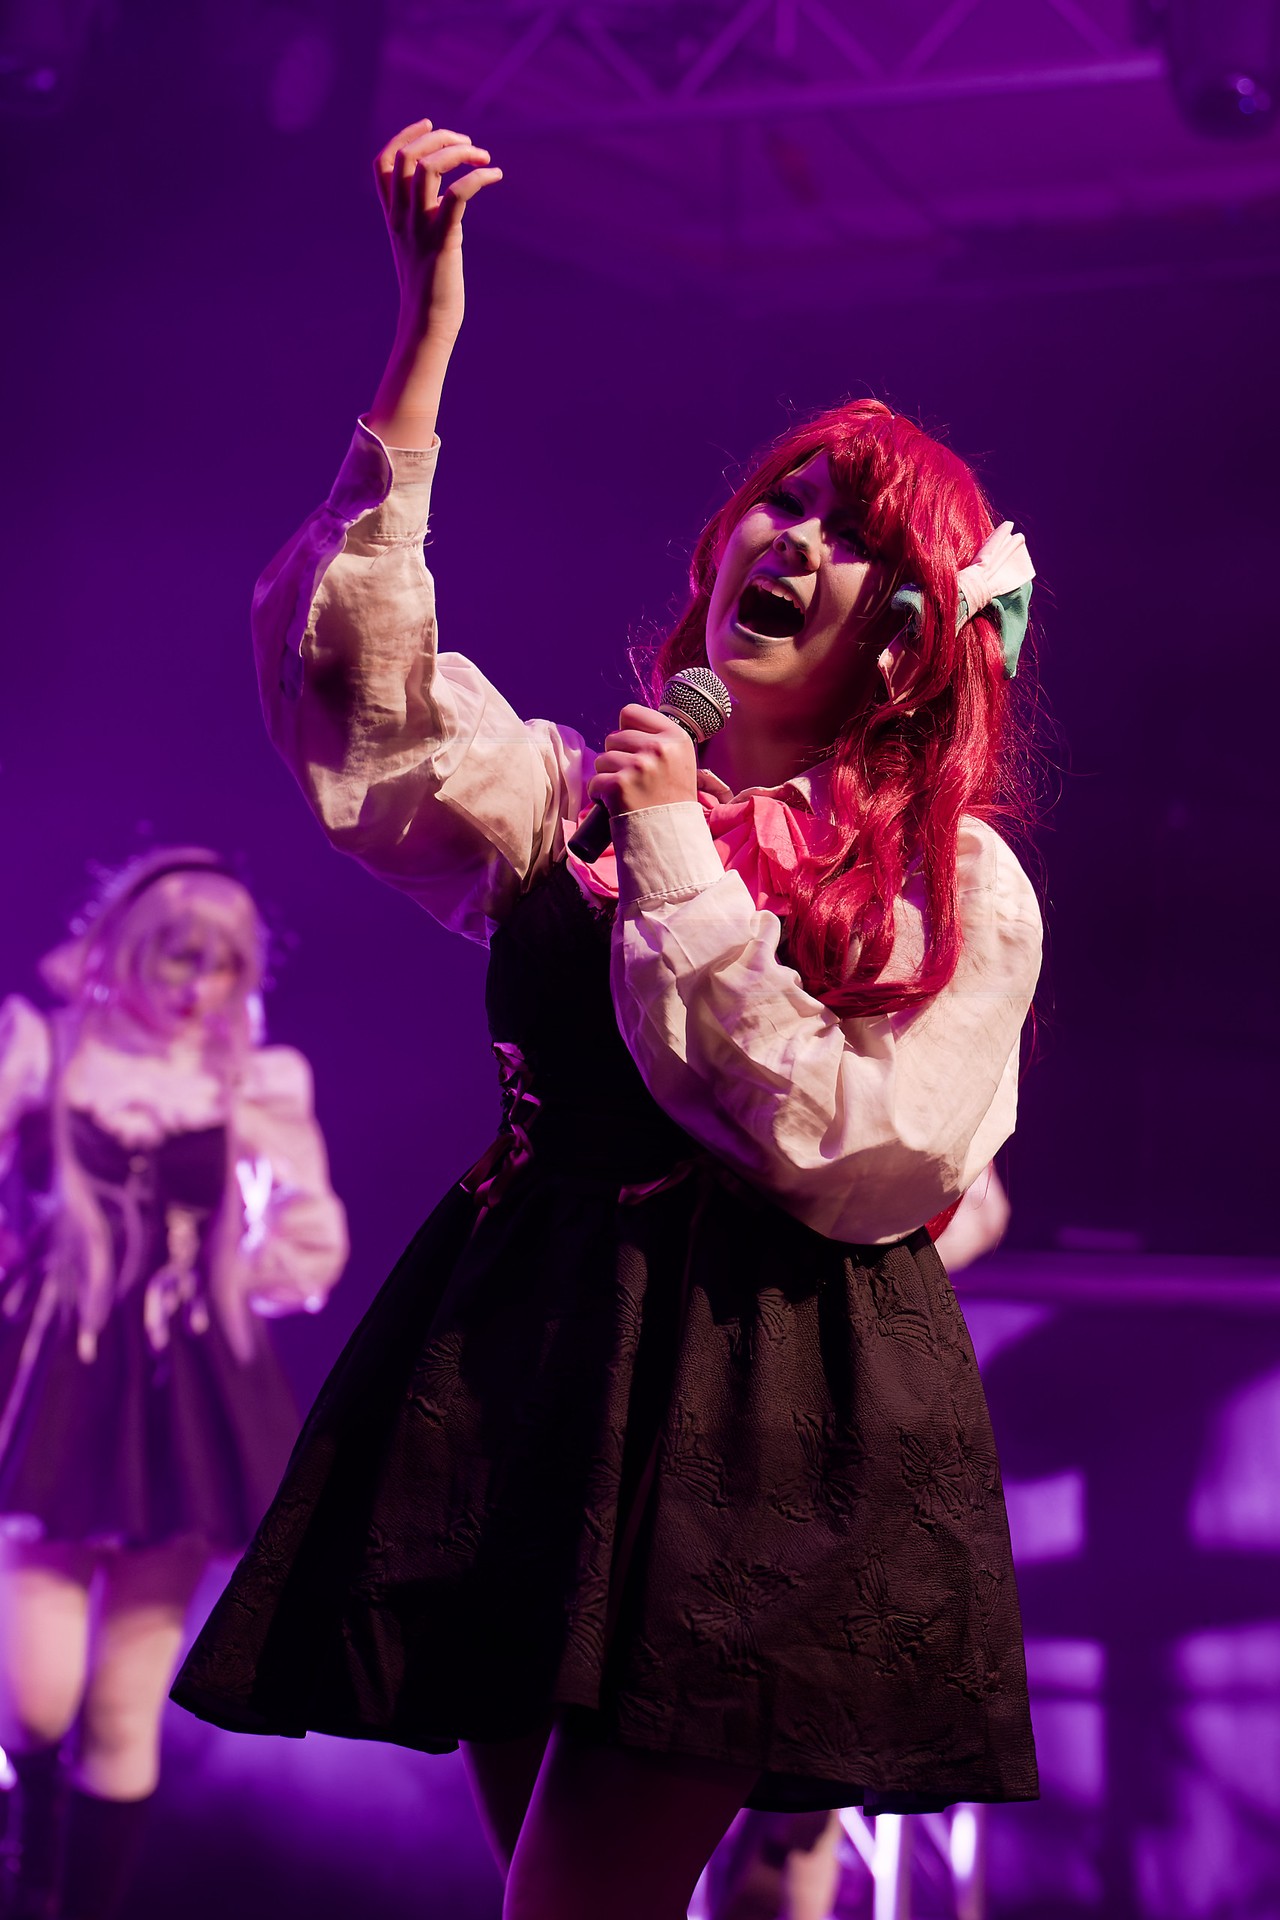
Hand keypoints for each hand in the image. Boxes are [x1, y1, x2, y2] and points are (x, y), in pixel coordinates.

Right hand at [366, 120, 502, 446]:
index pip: (384, 163)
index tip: (431, 125)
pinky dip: (477, 177)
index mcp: (392, 218)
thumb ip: (426, 220)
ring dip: (458, 151)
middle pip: (408, 155)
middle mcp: (401, 219)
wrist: (427, 329)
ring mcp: (419, 229)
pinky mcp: (442, 242)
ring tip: (483, 156)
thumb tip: (449, 201)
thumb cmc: (429, 293)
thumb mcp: (421, 249)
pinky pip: (455, 196)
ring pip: (428, 167)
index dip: (404, 135)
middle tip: (469, 144)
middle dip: (440, 137)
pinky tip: (495, 175)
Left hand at [588, 706, 698, 816]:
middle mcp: (659, 748)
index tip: (634, 749)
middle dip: (616, 757)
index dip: (626, 730)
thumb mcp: (679, 760)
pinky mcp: (619, 785)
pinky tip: (615, 803)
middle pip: (614, 737)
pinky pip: (595, 782)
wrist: (671, 837)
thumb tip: (625, 724)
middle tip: (633, 779)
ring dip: (608, 776)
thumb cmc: (671, 799)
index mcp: (676, 737)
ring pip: (602, 759)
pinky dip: (599, 794)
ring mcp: (639, 766)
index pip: (631, 713)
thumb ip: (658, 739)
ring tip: (628, 792)